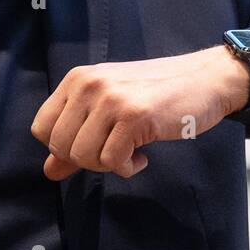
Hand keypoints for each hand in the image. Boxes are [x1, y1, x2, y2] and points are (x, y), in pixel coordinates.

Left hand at [31, 46, 249, 180]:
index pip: (41, 128)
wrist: (208, 79)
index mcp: (79, 78)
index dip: (65, 147)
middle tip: (116, 150)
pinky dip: (127, 167)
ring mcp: (112, 99)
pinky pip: (112, 162)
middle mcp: (90, 84)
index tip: (94, 143)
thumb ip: (79, 136)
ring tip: (131, 151)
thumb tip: (50, 171)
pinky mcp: (134, 116)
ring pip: (83, 157)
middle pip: (60, 147)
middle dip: (88, 160)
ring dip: (109, 165)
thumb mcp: (113, 108)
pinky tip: (143, 154)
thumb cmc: (161, 93)